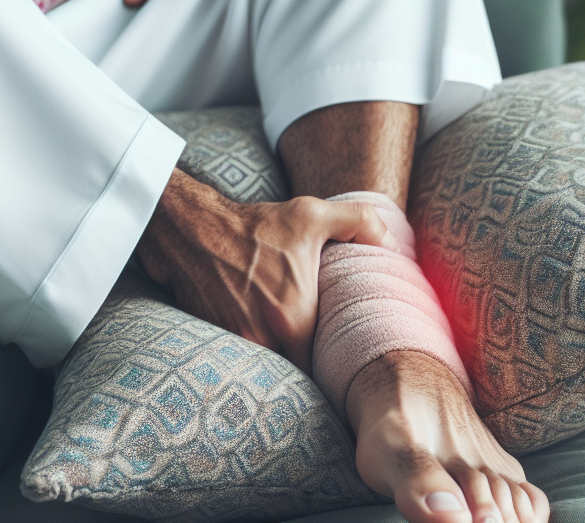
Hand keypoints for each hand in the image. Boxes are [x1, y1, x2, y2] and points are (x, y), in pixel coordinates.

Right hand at [136, 169, 399, 373]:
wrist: (194, 230)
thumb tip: (391, 242)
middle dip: (307, 362)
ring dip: (279, 358)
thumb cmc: (257, 225)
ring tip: (289, 344)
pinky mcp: (214, 340)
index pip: (323, 365)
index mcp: (295, 320)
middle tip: (322, 355)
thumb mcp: (312, 214)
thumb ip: (360, 222)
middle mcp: (265, 340)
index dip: (333, 361)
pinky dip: (253, 352)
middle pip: (295, 370)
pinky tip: (261, 332)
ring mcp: (236, 344)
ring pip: (269, 366)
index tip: (342, 356)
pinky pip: (242, 359)